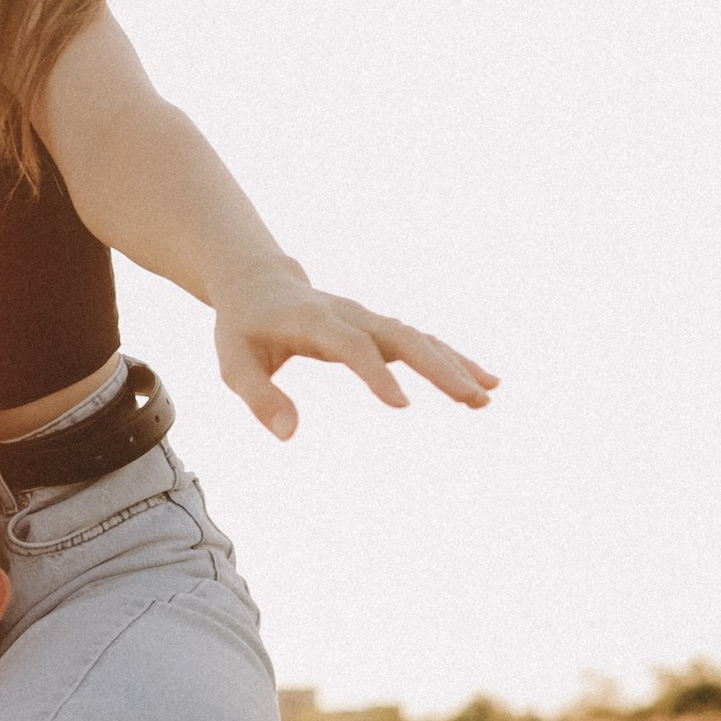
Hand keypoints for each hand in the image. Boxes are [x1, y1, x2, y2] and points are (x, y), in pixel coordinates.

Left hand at [214, 264, 498, 436]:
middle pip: (400, 336)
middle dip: (438, 366)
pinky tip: (483, 383)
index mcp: (312, 321)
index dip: (376, 373)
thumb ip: (259, 398)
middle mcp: (349, 315)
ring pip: (418, 338)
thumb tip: (289, 435)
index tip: (403, 406)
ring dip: (453, 365)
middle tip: (471, 398)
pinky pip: (420, 342)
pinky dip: (451, 360)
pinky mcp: (379, 328)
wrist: (259, 285)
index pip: (350, 345)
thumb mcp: (234, 364)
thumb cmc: (243, 330)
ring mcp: (368, 319)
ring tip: (485, 397)